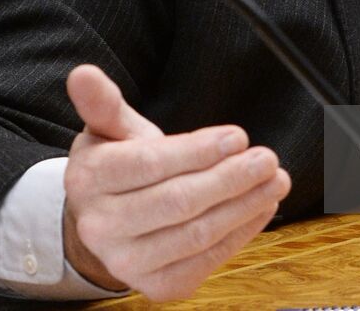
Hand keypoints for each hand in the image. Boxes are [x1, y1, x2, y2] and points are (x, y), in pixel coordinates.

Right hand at [63, 64, 290, 299]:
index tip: (238, 136)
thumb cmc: (118, 164)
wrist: (107, 220)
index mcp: (89, 180)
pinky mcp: (157, 285)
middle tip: (267, 158)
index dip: (198, 151)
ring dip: (244, 206)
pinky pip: (206, 260)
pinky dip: (241, 233)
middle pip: (177, 203)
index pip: (150, 165)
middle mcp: (101, 227)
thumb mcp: (109, 129)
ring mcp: (128, 263)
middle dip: (230, 178)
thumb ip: (104, 102)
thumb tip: (84, 73)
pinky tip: (261, 206)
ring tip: (275, 180)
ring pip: (196, 235)